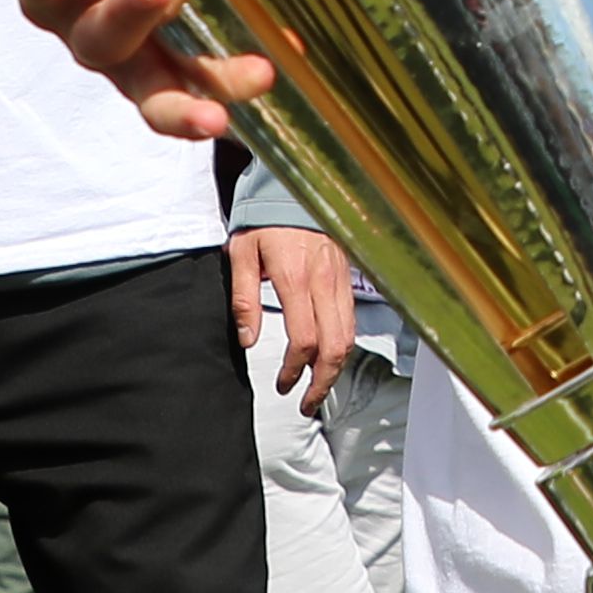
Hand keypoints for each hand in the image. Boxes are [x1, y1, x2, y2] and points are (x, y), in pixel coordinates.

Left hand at [235, 224, 354, 405]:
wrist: (293, 191)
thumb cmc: (264, 221)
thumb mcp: (241, 254)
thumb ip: (243, 299)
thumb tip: (248, 340)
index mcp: (296, 278)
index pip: (304, 339)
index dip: (294, 369)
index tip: (282, 383)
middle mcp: (325, 282)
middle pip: (335, 347)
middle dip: (322, 382)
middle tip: (306, 402)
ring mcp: (341, 280)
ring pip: (348, 337)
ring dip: (335, 369)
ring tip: (317, 387)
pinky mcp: (347, 278)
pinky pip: (351, 321)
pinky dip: (342, 346)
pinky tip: (328, 357)